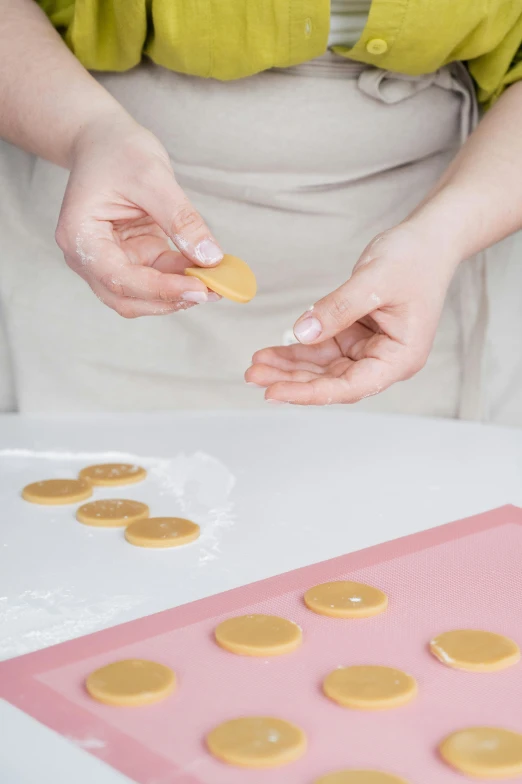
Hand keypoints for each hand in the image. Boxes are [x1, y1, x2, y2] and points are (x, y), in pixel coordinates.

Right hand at [55, 113, 222, 316]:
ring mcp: (108, 260)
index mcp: (80, 236)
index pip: (119, 278)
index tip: (200, 289)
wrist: (103, 140)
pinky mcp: (130, 257)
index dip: (161, 289)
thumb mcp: (152, 177)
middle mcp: (87, 257)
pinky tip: (205, 269)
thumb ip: (181, 219)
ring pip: (143, 295)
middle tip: (214, 291)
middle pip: (128, 298)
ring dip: (178, 294)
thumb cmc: (117, 151)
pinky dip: (181, 278)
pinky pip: (156, 278)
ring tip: (215, 281)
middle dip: (171, 299)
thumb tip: (210, 257)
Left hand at [246, 223, 460, 404]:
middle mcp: (385, 360)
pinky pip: (322, 349)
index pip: (350, 386)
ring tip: (256, 365)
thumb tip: (303, 332)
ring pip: (323, 368)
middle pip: (332, 381)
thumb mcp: (373, 281)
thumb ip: (337, 309)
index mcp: (400, 358)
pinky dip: (297, 350)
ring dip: (290, 366)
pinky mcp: (355, 335)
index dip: (311, 393)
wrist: (428, 240)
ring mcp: (369, 350)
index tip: (276, 392)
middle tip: (254, 376)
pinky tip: (271, 352)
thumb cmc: (415, 259)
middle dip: (292, 379)